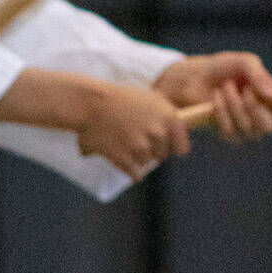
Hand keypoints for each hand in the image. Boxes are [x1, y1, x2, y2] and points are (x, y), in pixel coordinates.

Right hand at [73, 79, 191, 179]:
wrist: (90, 103)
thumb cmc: (119, 98)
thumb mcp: (150, 99)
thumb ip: (167, 117)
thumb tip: (179, 132)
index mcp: (169, 118)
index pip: (182, 148)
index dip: (171, 146)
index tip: (161, 143)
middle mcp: (159, 133)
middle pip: (162, 156)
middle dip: (150, 149)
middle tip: (133, 136)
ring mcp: (142, 147)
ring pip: (146, 163)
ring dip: (135, 156)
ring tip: (121, 140)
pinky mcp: (126, 160)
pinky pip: (135, 174)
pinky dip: (127, 167)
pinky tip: (118, 154)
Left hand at [154, 53, 271, 142]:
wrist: (189, 77)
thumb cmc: (219, 67)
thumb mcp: (242, 62)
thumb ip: (260, 76)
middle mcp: (266, 115)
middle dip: (255, 107)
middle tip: (244, 89)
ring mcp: (248, 126)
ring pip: (251, 130)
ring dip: (235, 106)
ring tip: (225, 87)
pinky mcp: (229, 133)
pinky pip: (231, 132)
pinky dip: (222, 112)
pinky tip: (215, 97)